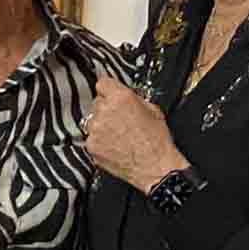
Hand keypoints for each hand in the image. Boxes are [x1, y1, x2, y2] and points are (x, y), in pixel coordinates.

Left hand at [84, 76, 187, 193]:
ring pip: (92, 120)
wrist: (155, 167)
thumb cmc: (157, 142)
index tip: (110, 93)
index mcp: (121, 98)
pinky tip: (115, 144)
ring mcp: (95, 130)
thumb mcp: (154, 110)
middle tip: (121, 118)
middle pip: (97, 102)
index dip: (109, 89)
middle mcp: (105, 112)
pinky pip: (92, 137)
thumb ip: (136, 99)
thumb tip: (129, 98)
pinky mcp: (92, 146)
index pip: (103, 83)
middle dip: (107, 108)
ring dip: (101, 124)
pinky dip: (100, 140)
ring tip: (118, 134)